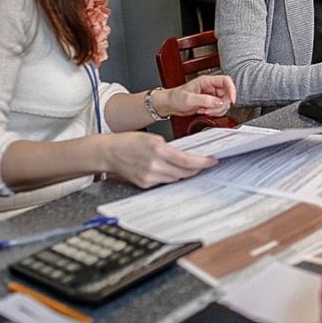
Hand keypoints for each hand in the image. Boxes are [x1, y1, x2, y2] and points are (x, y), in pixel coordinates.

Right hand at [102, 131, 217, 187]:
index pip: (187, 160)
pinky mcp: (145, 184)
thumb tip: (186, 156)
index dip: (203, 162)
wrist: (109, 152)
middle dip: (196, 168)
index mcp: (158, 150)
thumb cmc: (129, 142)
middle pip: (184, 172)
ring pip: (176, 178)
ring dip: (184, 173)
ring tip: (189, 167)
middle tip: (204, 164)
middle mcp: (154, 165)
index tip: (212, 161)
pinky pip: (164, 182)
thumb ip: (170, 148)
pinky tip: (170, 171)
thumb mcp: (153, 138)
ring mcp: (149, 176)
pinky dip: (170, 176)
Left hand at [155, 74, 236, 117]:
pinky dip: (214, 113)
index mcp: (206, 81)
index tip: (232, 100)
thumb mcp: (189, 99)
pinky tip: (204, 112)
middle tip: (211, 110)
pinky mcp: (209, 103)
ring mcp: (210, 95)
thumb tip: (219, 102)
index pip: (226, 81)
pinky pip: (218, 108)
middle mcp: (210, 87)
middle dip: (221, 105)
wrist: (169, 104)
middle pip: (227, 94)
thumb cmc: (175, 97)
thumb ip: (205, 100)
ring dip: (217, 110)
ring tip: (205, 111)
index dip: (232, 89)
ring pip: (224, 103)